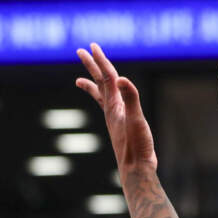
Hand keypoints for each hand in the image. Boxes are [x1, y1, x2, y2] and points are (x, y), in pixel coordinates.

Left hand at [76, 43, 157, 172]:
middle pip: (100, 83)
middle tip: (81, 51)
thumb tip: (123, 80)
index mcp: (114, 106)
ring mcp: (115, 119)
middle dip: (92, 66)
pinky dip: (107, 102)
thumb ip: (130, 98)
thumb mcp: (135, 119)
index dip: (100, 61)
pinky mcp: (121, 128)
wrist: (136, 170)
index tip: (92, 47)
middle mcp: (112, 110)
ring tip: (82, 79)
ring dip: (94, 84)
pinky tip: (108, 104)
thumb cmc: (136, 146)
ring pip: (103, 96)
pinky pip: (110, 109)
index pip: (107, 78)